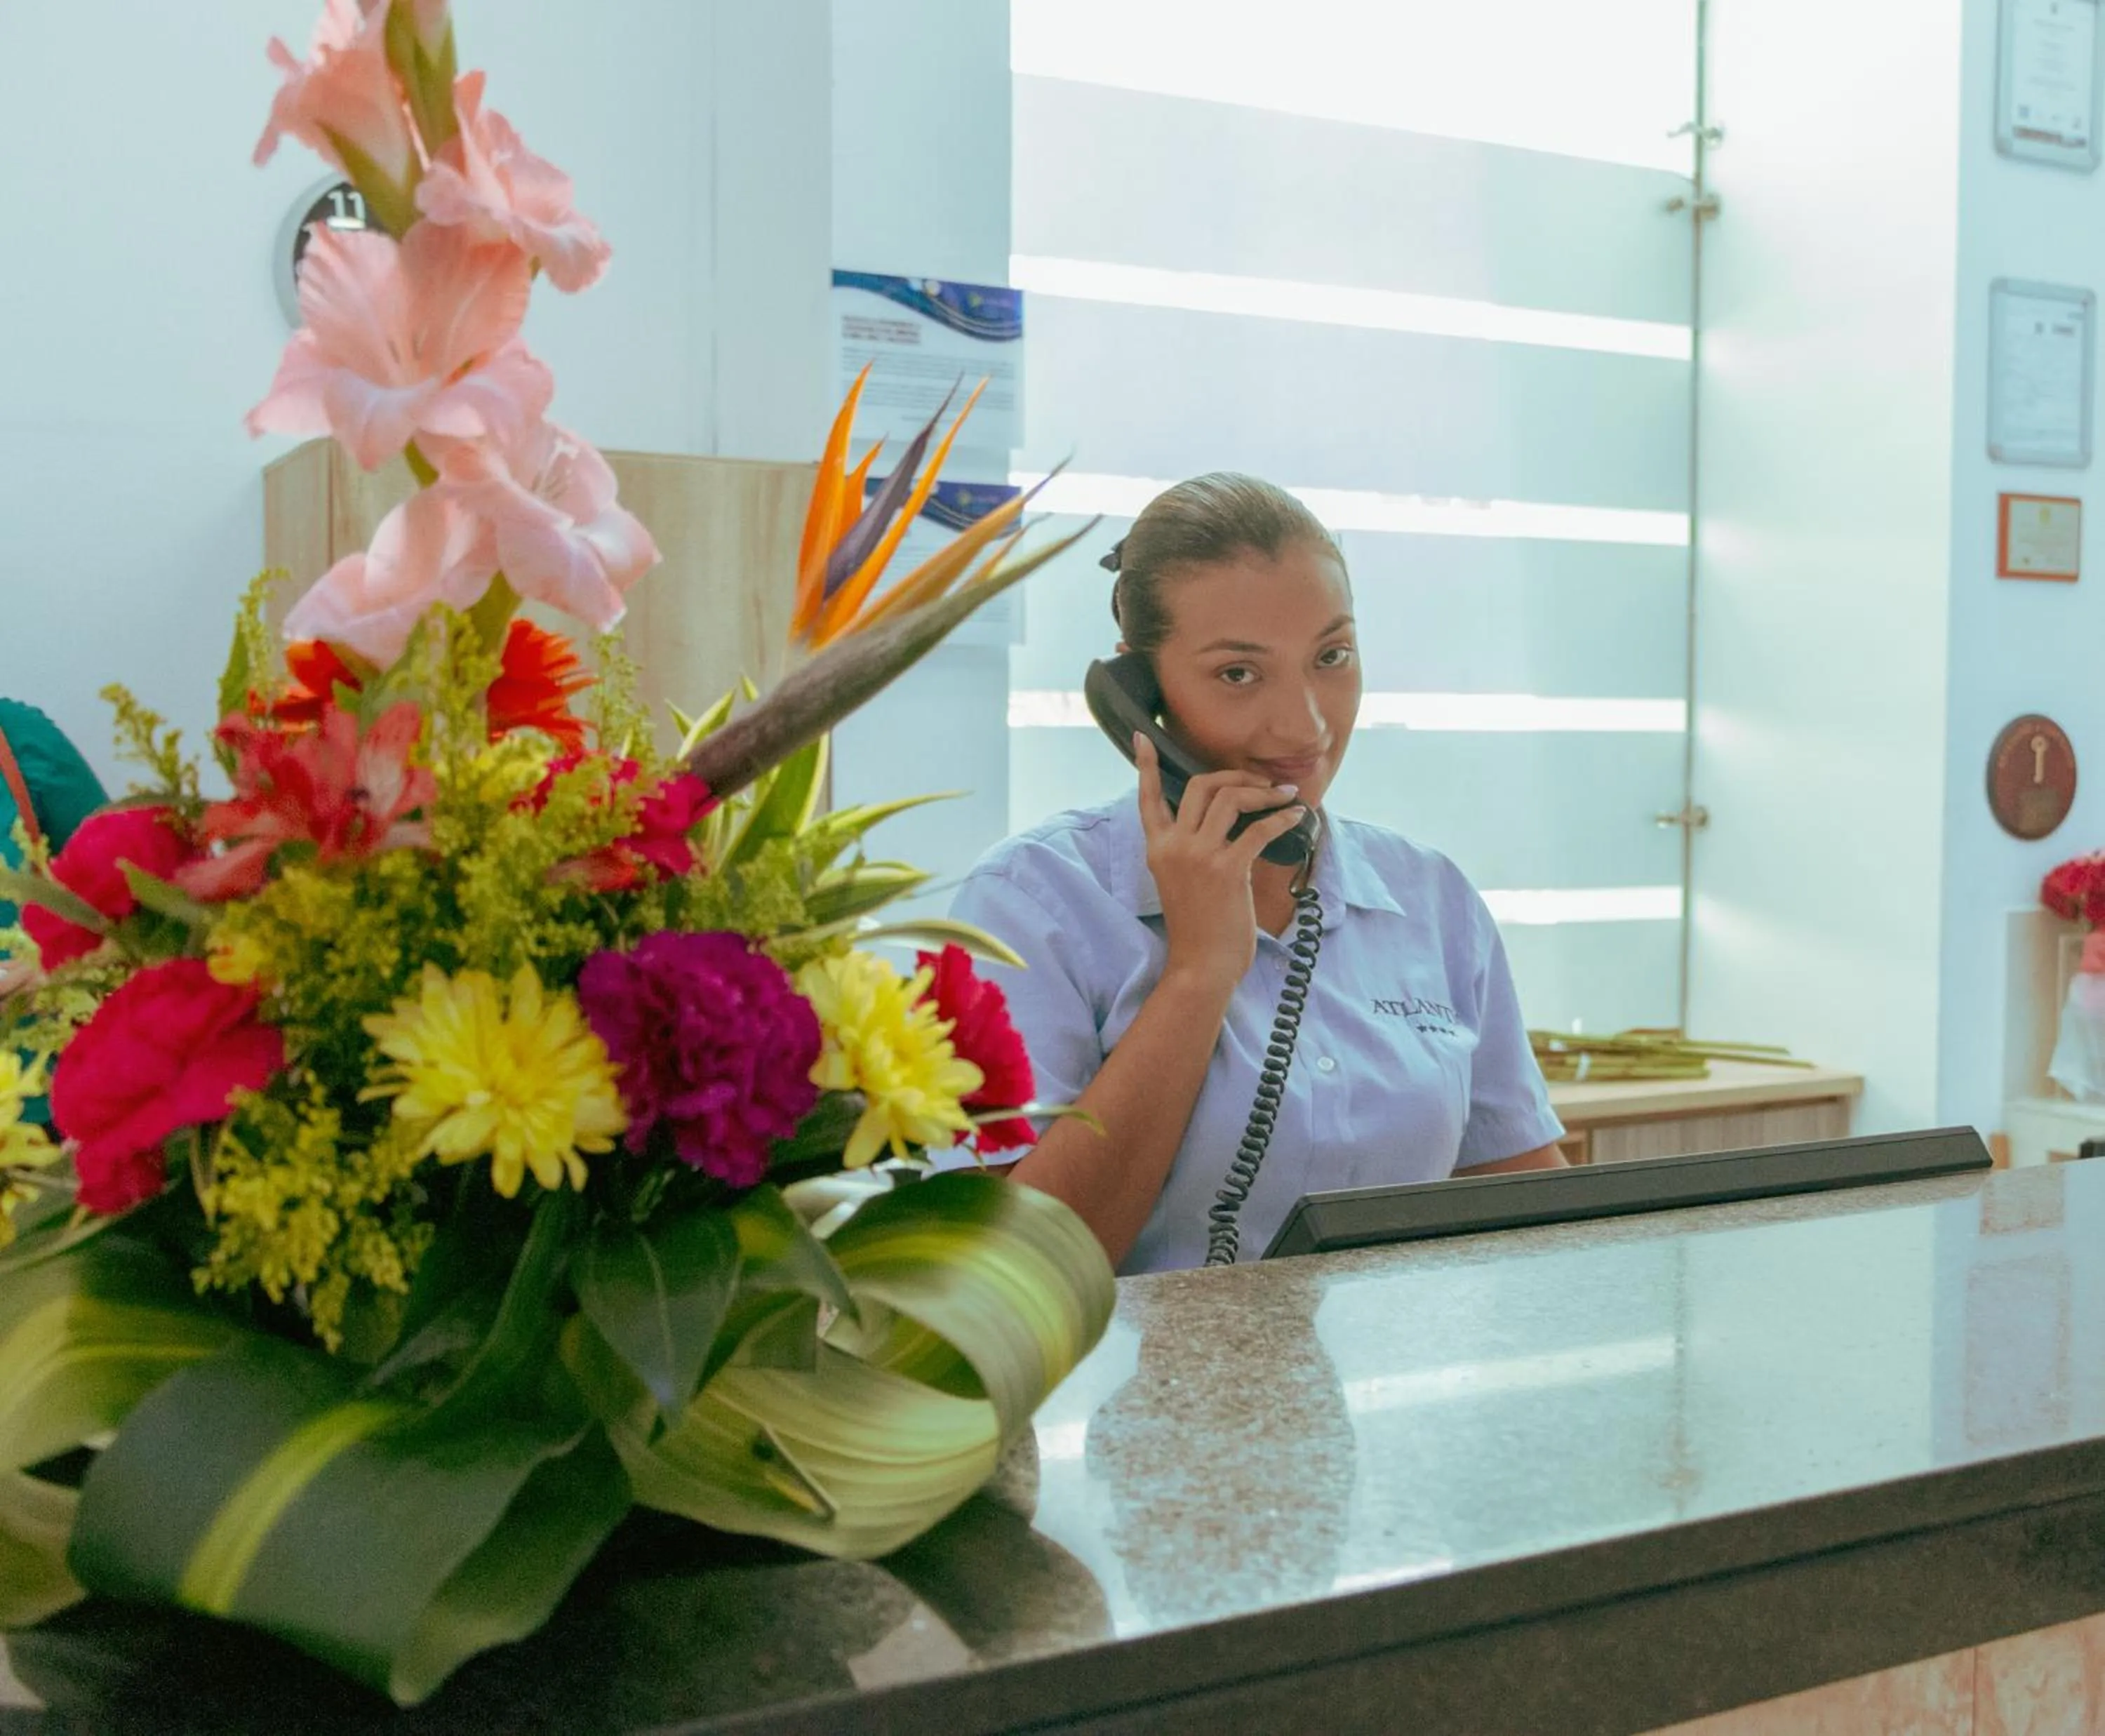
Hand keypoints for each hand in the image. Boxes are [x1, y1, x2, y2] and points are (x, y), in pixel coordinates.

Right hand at [1133, 732, 1306, 1001]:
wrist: (1201, 966)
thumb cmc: (1199, 929)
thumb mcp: (1181, 883)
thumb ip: (1191, 851)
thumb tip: (1229, 825)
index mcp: (1157, 849)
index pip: (1147, 798)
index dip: (1145, 765)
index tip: (1142, 738)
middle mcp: (1173, 846)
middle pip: (1200, 786)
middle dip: (1235, 776)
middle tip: (1262, 784)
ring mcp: (1198, 856)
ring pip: (1229, 798)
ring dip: (1262, 792)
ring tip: (1284, 797)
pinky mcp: (1226, 870)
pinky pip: (1258, 828)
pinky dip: (1281, 818)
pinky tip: (1296, 817)